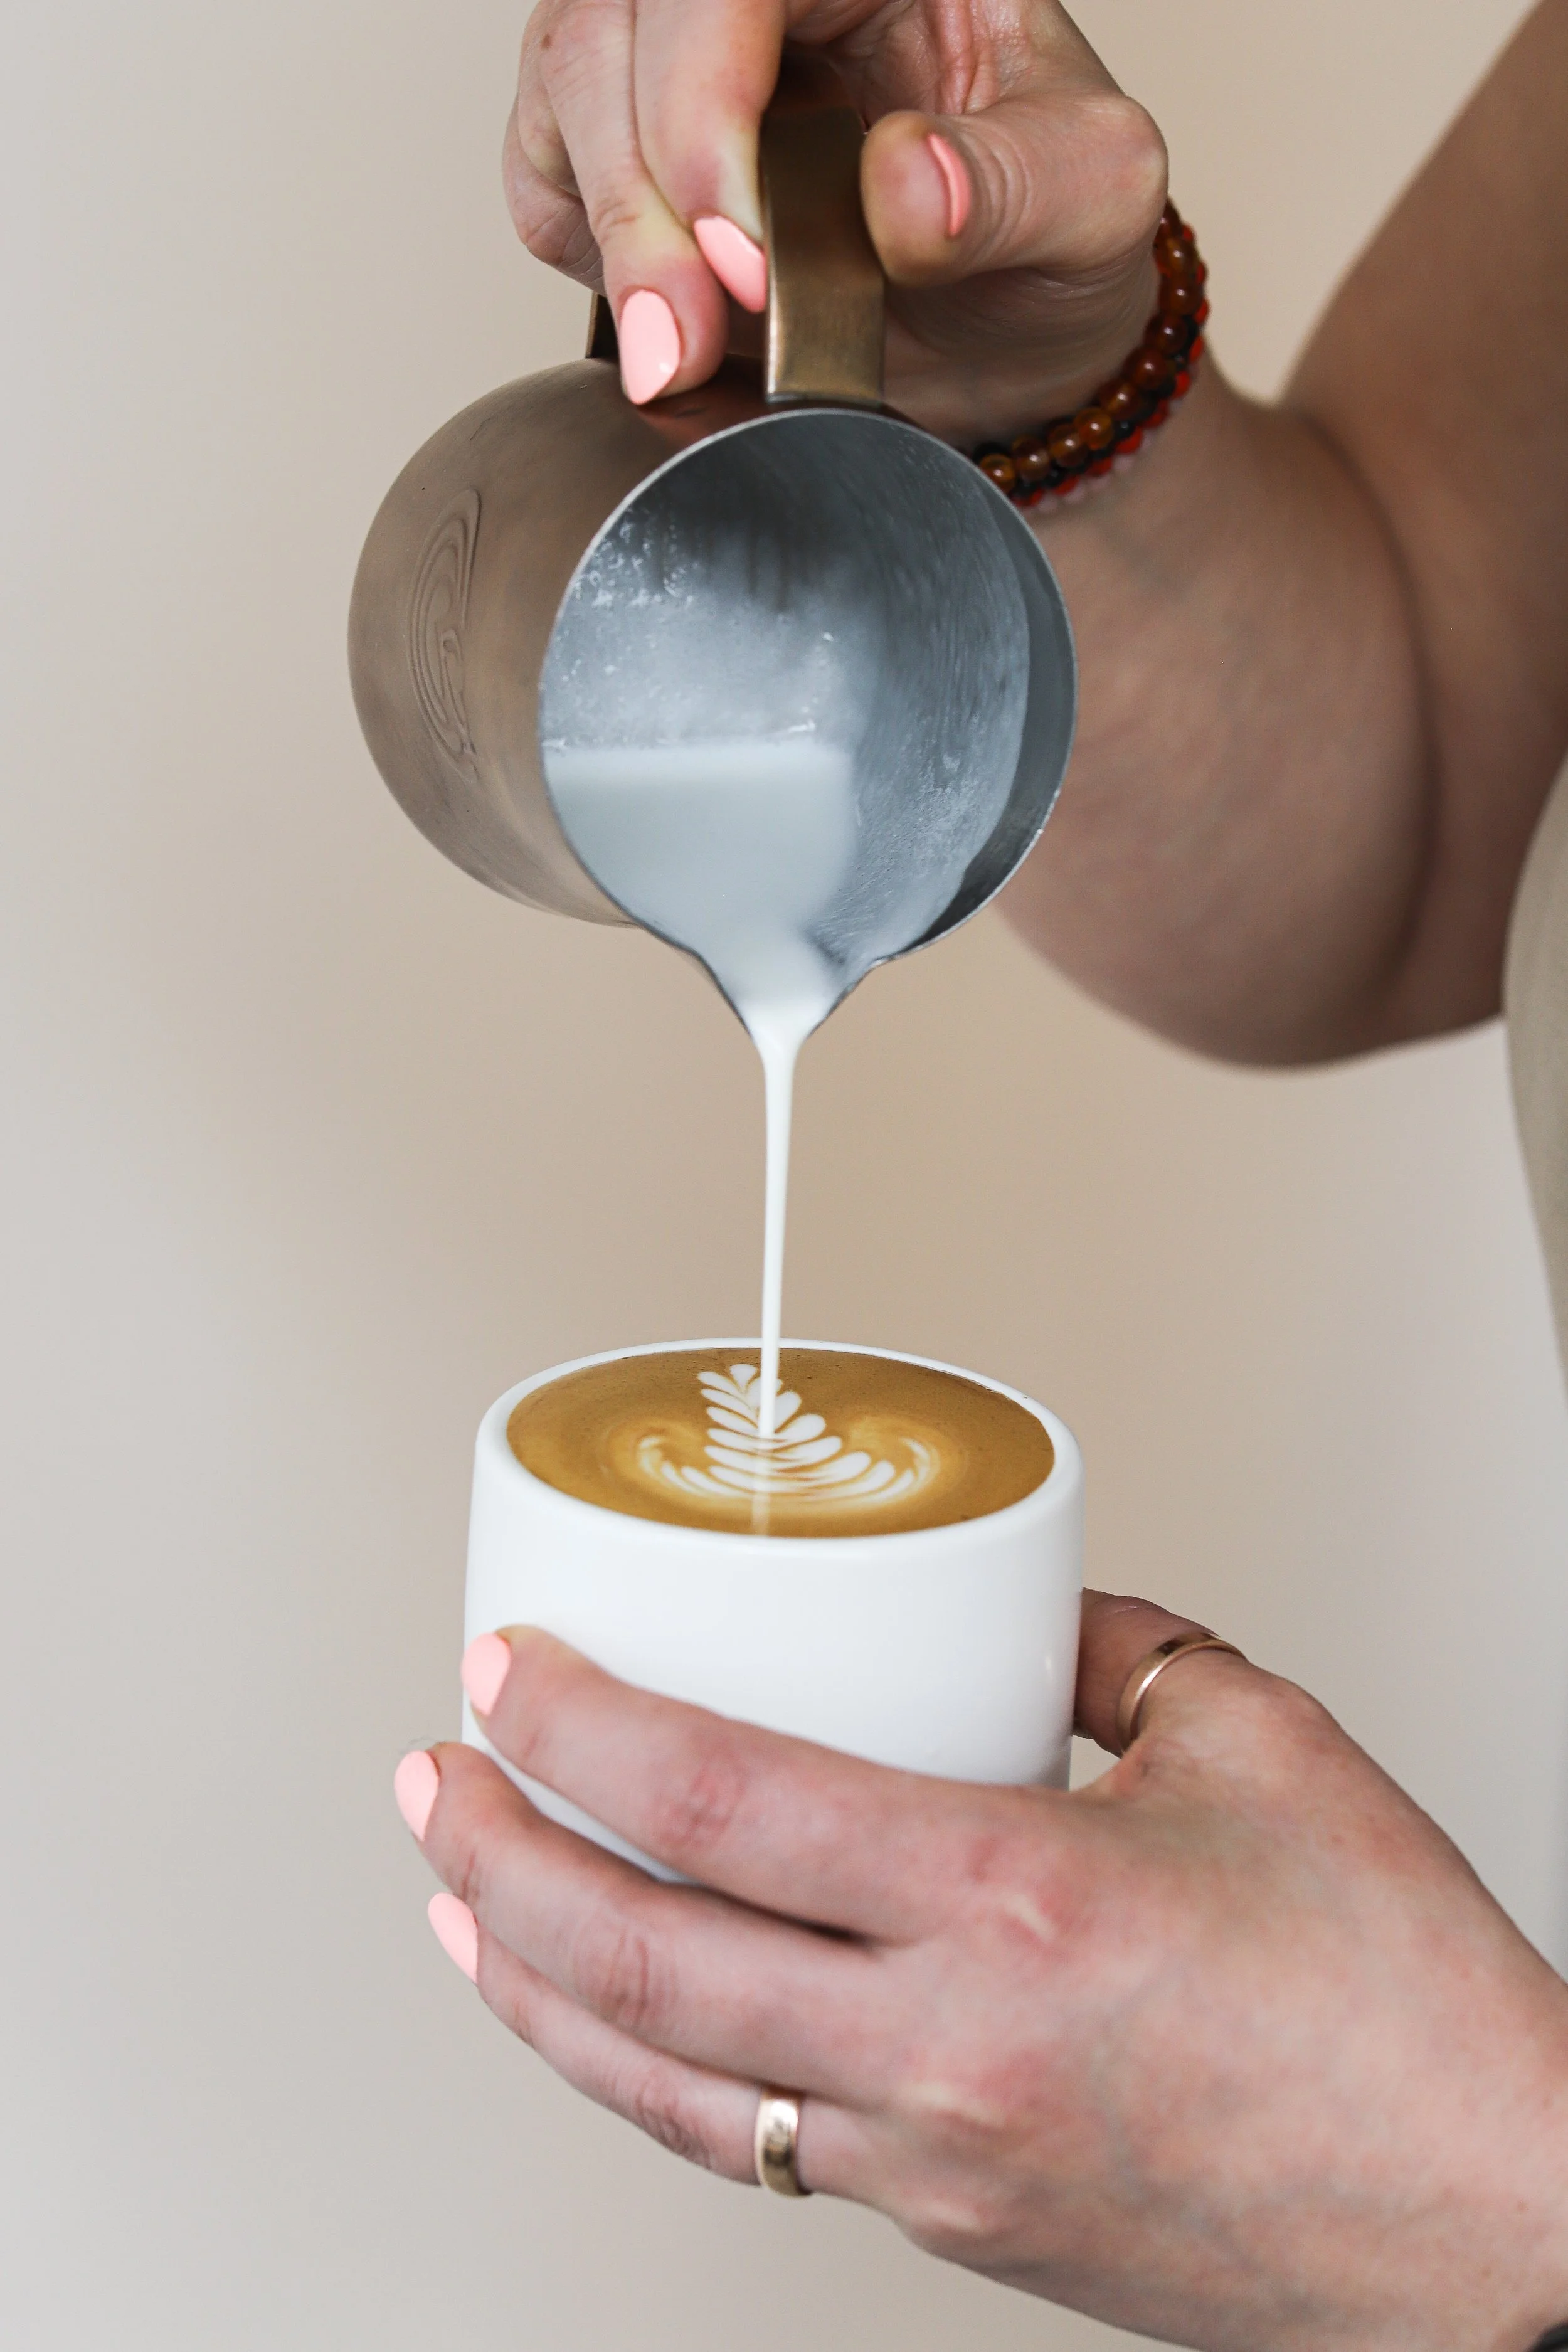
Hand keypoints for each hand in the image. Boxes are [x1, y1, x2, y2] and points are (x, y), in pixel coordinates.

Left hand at [395, 1595, 1567, 2351]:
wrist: (1491, 2220)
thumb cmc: (1400, 2001)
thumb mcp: (1259, 1740)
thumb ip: (1110, 1647)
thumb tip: (1020, 1606)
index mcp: (1016, 1902)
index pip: (722, 1801)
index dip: (581, 1725)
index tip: (507, 1669)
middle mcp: (948, 2049)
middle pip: (640, 1958)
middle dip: (497, 1855)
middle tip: (434, 1780)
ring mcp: (938, 2159)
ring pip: (664, 2083)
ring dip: (531, 1985)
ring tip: (459, 1906)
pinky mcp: (956, 2222)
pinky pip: (758, 2151)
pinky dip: (652, 2077)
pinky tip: (617, 2023)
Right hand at [503, 0, 1166, 440]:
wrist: (1009, 338)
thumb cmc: (1048, 243)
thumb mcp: (1092, 202)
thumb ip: (1017, 186)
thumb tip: (908, 183)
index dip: (704, 106)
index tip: (745, 255)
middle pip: (610, 24)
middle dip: (640, 196)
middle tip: (695, 335)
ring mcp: (676, 51)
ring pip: (561, 90)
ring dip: (609, 239)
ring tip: (681, 353)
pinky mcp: (620, 143)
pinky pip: (544, 181)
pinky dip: (591, 265)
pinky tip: (676, 315)